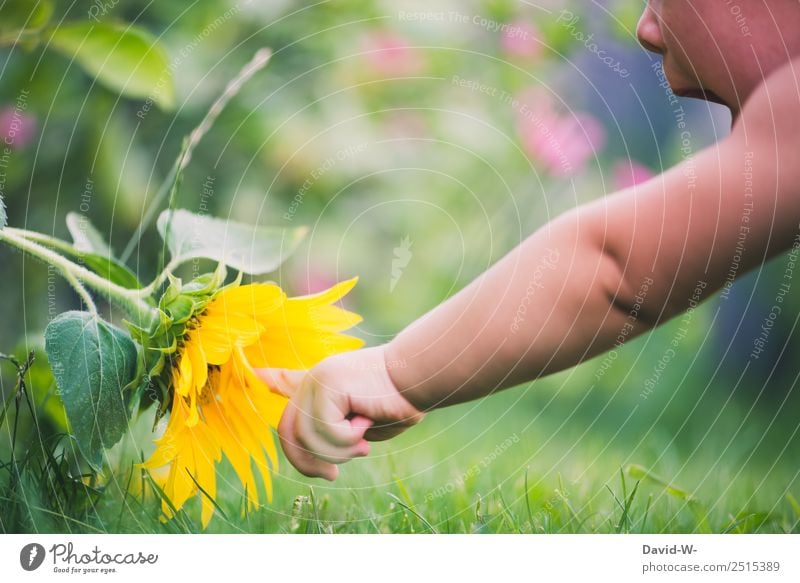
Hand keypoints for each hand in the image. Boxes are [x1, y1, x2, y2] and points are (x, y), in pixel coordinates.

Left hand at [256, 345, 423, 479]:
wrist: (419, 379)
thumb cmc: (398, 404)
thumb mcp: (361, 426)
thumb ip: (334, 436)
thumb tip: (315, 457)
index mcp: (323, 386)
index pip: (286, 382)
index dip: (268, 379)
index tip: (254, 372)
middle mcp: (314, 380)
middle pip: (288, 432)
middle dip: (307, 463)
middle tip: (333, 476)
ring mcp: (318, 380)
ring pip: (306, 436)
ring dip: (336, 451)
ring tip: (361, 443)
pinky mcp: (327, 383)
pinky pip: (323, 429)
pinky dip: (345, 439)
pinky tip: (364, 425)